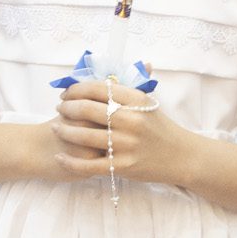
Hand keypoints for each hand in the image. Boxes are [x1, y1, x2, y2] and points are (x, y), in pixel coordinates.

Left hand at [51, 78, 188, 187]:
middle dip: (67, 107)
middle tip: (59, 108)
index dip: (77, 89)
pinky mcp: (123, 166)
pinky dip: (71, 162)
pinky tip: (59, 157)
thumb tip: (108, 71)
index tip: (67, 92)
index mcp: (136, 100)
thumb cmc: (161, 128)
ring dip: (64, 131)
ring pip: (84, 136)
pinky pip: (89, 165)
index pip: (98, 88)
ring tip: (55, 127)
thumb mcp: (148, 103)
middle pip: (87, 109)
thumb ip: (128, 88)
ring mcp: (126, 144)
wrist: (181, 157)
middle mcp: (130, 120)